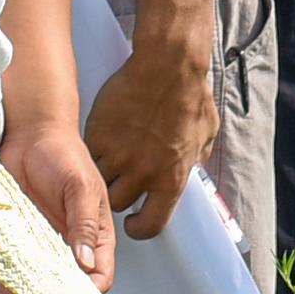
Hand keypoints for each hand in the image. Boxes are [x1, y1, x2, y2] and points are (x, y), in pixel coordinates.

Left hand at [5, 110, 117, 291]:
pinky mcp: (18, 236)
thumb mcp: (79, 188)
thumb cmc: (63, 155)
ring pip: (39, 281)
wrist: (29, 133)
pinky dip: (8, 287)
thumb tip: (87, 265)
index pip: (99, 274)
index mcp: (95, 235)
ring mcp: (42, 242)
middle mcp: (70, 244)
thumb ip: (84, 226)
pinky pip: (13, 266)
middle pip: (67, 285)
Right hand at [82, 3, 216, 230]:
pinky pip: (89, 155)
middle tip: (120, 179)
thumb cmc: (191, 96)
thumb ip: (195, 158)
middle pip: (117, 203)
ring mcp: (119, 154)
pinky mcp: (99, 134)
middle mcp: (144, 173)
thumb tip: (192, 167)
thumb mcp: (205, 135)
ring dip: (102, 174)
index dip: (139, 228)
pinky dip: (93, 151)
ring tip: (109, 159)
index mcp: (173, 178)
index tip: (133, 223)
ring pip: (97, 181)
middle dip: (118, 193)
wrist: (169, 65)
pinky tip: (101, 140)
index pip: (151, 224)